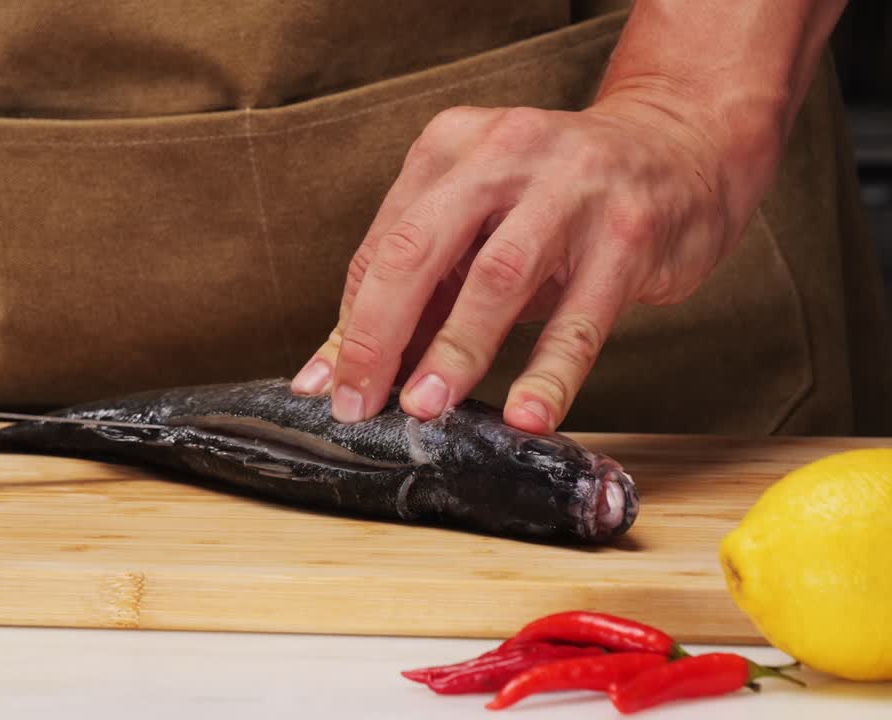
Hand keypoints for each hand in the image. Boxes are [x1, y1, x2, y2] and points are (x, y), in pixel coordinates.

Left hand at [291, 87, 778, 433]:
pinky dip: (551, 371)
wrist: (680, 147)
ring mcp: (571, 188)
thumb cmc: (558, 200)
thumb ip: (420, 290)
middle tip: (359, 404)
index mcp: (451, 147)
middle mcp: (504, 154)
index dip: (351, 324)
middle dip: (379, 335)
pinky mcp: (629, 232)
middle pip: (418, 250)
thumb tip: (341, 370)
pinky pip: (582, 316)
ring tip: (425, 409)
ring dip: (455, 351)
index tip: (328, 389)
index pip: (383, 245)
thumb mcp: (480, 223)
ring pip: (496, 278)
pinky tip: (527, 416)